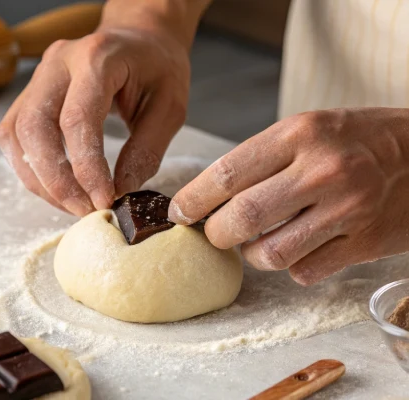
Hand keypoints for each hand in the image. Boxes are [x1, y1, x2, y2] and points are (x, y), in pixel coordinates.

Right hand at [0, 18, 190, 215]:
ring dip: (40, 179)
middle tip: (83, 209)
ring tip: (72, 204)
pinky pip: (14, 136)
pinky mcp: (29, 94)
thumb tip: (120, 192)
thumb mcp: (170, 107)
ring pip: (16, 135)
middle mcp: (57, 63)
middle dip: (56, 180)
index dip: (86, 168)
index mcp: (96, 58)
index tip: (103, 201)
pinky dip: (30, 168)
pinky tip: (57, 187)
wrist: (139, 39)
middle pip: (35, 128)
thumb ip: (146, 150)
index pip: (77, 120)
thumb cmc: (157, 68)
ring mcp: (37, 77)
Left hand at [169, 108, 408, 284]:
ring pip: (270, 254)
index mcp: (300, 134)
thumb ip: (259, 159)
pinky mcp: (364, 243)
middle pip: (241, 218)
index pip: (227, 173)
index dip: (193, 199)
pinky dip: (291, 267)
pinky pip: (304, 271)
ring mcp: (346, 210)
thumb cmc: (355, 139)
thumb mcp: (307, 128)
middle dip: (215, 234)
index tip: (178, 213)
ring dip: (252, 255)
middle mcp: (322, 170)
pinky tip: (298, 247)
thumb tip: (208, 197)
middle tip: (214, 233)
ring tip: (256, 242)